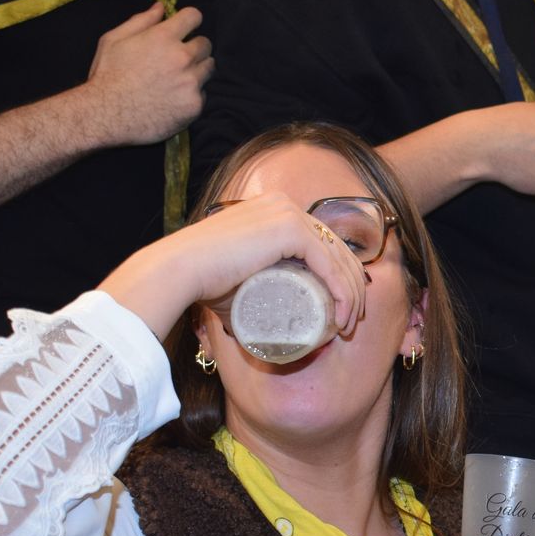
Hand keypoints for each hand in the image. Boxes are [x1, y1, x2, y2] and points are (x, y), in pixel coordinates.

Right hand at [79, 3, 213, 146]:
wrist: (105, 115)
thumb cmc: (107, 74)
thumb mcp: (114, 39)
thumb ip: (141, 20)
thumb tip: (161, 6)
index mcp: (164, 37)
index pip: (194, 16)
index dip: (189, 20)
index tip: (184, 28)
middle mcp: (183, 58)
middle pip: (206, 44)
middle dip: (194, 47)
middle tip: (178, 58)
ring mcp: (191, 83)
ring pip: (208, 68)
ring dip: (197, 70)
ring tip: (176, 78)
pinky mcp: (194, 105)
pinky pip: (203, 94)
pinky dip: (191, 95)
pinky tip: (173, 99)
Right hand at [98, 192, 366, 340]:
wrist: (181, 270)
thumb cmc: (204, 283)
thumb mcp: (240, 284)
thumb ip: (249, 298)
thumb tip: (250, 330)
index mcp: (277, 211)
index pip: (325, 244)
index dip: (342, 278)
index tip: (342, 312)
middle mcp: (286, 206)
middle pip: (337, 249)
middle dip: (352, 288)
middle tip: (349, 323)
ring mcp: (289, 214)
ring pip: (338, 257)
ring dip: (351, 295)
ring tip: (347, 327)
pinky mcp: (289, 228)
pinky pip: (328, 262)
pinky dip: (341, 290)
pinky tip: (343, 314)